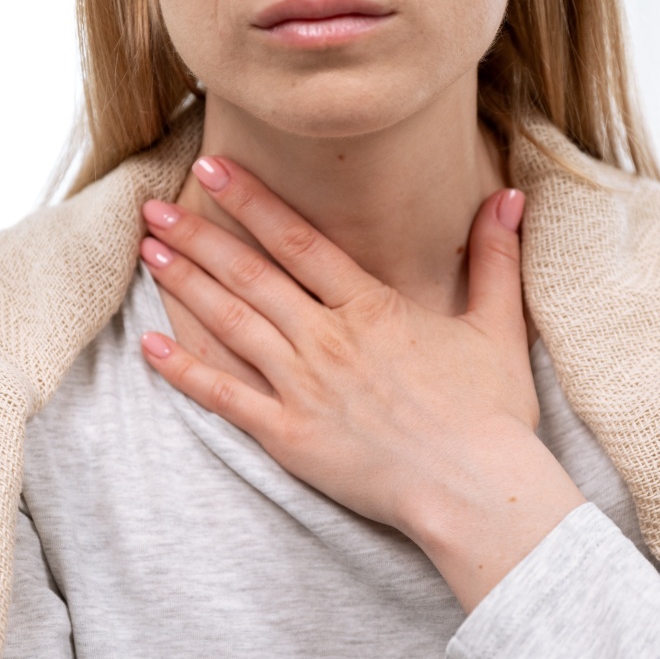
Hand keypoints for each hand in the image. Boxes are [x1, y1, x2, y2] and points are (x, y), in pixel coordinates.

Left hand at [140, 157, 583, 610]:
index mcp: (371, 308)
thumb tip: (510, 196)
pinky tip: (151, 346)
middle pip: (250, 276)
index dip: (252, 201)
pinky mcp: (289, 436)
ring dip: (186, 285)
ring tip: (149, 251)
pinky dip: (185, 372)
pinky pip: (225, 398)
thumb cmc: (489, 413)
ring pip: (231, 324)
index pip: (298, 241)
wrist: (472, 487)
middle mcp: (327, 338)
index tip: (212, 170)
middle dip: (200, 236)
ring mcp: (302, 387)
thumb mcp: (498, 327)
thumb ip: (495, 258)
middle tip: (155, 206)